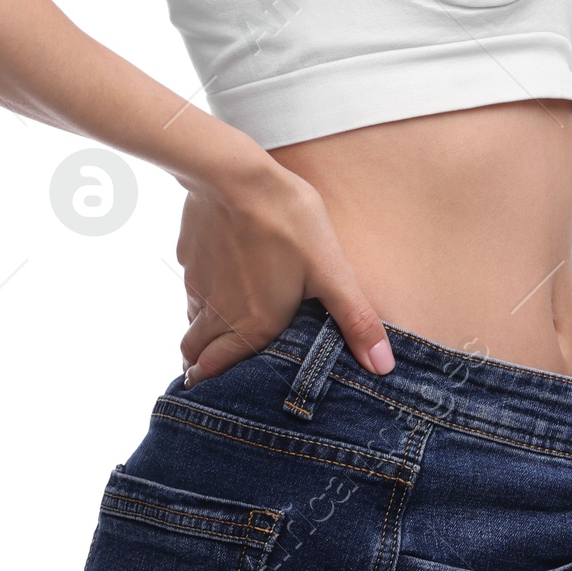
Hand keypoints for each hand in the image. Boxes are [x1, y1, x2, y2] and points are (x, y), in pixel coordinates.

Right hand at [174, 156, 394, 387]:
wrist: (237, 174)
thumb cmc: (288, 222)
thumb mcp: (331, 271)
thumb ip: (354, 321)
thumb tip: (382, 368)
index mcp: (252, 325)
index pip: (216, 372)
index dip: (211, 387)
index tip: (211, 396)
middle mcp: (218, 312)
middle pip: (194, 353)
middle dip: (200, 368)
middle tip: (209, 375)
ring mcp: (198, 283)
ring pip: (191, 322)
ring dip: (198, 335)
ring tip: (211, 339)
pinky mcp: (189, 255)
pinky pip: (190, 289)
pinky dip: (198, 299)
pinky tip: (215, 286)